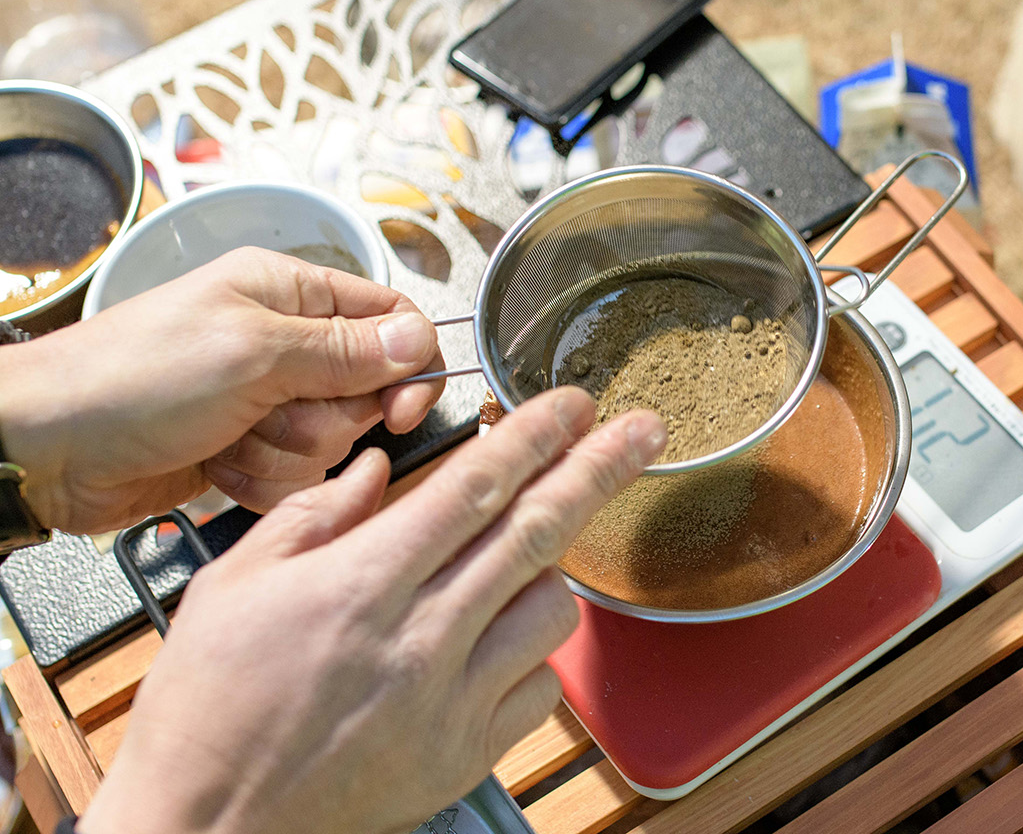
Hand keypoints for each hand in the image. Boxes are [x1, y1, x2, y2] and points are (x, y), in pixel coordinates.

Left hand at [0, 247, 443, 534]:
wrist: (46, 449)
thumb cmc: (130, 379)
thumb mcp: (253, 353)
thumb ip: (346, 350)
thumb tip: (421, 340)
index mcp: (289, 292)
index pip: (392, 319)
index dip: (409, 366)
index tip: (400, 407)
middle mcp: (283, 342)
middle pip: (365, 392)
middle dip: (321, 418)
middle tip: (270, 411)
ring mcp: (263, 398)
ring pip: (330, 442)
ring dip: (283, 453)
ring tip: (227, 438)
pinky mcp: (244, 446)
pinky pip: (292, 476)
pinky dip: (257, 479)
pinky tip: (215, 465)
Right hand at [80, 388, 666, 833]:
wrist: (204, 823)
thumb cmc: (207, 706)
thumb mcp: (231, 586)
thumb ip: (312, 516)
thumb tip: (377, 471)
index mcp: (360, 585)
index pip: (474, 488)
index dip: (535, 437)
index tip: (574, 404)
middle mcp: (420, 638)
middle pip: (536, 533)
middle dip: (600, 469)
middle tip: (644, 431)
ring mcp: (451, 700)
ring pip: (552, 608)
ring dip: (556, 565)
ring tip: (529, 551)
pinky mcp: (466, 754)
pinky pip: (541, 686)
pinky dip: (536, 650)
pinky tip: (504, 635)